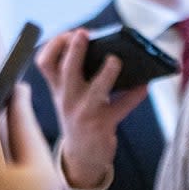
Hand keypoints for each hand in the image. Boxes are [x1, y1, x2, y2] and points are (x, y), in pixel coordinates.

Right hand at [35, 29, 148, 188]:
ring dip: (108, 72)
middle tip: (84, 33)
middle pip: (66, 70)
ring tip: (115, 60)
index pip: (45, 63)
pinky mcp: (104, 125)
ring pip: (96, 89)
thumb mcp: (68, 97)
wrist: (82, 157)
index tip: (69, 34)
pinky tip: (144, 85)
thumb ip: (76, 74)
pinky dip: (136, 93)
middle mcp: (68, 99)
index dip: (54, 45)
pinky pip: (123, 105)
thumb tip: (106, 48)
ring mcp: (86, 113)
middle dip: (75, 50)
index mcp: (58, 89)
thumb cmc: (80, 116)